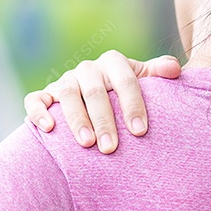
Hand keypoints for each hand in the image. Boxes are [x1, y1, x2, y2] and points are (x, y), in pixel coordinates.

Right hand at [24, 50, 180, 153]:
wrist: (98, 97)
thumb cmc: (126, 95)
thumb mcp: (144, 81)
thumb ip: (158, 74)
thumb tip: (174, 70)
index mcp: (113, 63)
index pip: (125, 80)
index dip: (132, 105)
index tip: (140, 133)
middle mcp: (87, 69)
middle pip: (95, 91)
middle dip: (103, 120)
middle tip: (111, 148)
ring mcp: (64, 81)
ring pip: (67, 94)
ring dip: (76, 119)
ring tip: (86, 144)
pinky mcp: (45, 95)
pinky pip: (35, 100)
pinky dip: (39, 111)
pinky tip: (49, 129)